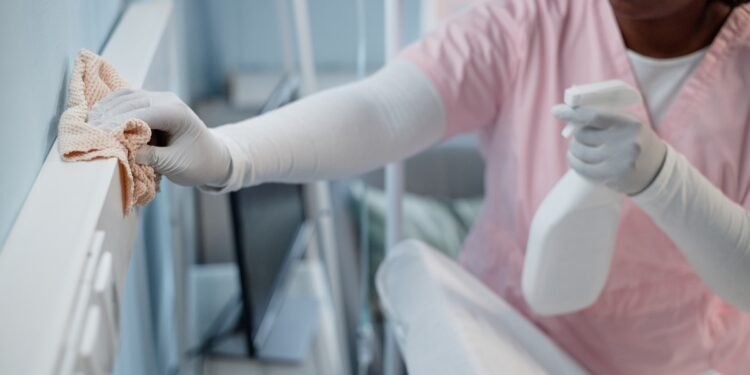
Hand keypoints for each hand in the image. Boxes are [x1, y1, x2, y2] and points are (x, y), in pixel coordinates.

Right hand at [89, 89, 230, 186]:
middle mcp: (167, 100)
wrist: (213, 157)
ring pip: (126, 97)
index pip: (141, 114)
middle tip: (87, 132)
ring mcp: (159, 99)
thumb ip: (153, 157)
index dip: (118, 124)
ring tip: (88, 125)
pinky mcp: (152, 103)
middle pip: (130, 103)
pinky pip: (128, 100)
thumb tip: (126, 151)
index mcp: (176, 113)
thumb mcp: (177, 165)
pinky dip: (112, 107)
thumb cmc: (198, 163)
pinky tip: (98, 117)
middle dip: (108, 117)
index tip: (99, 136)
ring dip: (106, 110)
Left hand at [552, 105, 666, 194]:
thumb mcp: (627, 123)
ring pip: (580, 152)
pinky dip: (575, 162)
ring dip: (574, 149)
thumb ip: (604, 117)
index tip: (556, 111)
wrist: (656, 169)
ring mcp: (617, 161)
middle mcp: (624, 142)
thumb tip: (571, 115)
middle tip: (581, 135)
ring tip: (578, 148)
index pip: (594, 115)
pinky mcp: (610, 177)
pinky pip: (582, 168)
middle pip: (583, 135)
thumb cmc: (635, 140)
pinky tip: (576, 159)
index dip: (572, 113)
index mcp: (628, 123)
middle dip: (577, 134)